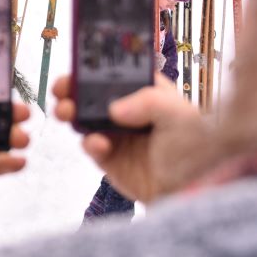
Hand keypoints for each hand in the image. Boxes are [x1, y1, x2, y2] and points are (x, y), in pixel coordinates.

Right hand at [52, 74, 212, 203]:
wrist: (194, 190)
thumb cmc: (195, 148)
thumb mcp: (178, 114)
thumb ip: (147, 102)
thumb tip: (113, 110)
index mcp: (147, 91)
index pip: (117, 73)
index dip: (96, 68)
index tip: (78, 66)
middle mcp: (129, 110)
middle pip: (93, 94)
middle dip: (73, 89)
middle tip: (62, 89)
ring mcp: (117, 134)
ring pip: (85, 118)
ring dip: (71, 112)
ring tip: (65, 112)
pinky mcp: (109, 157)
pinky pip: (90, 145)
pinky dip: (89, 142)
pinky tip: (99, 144)